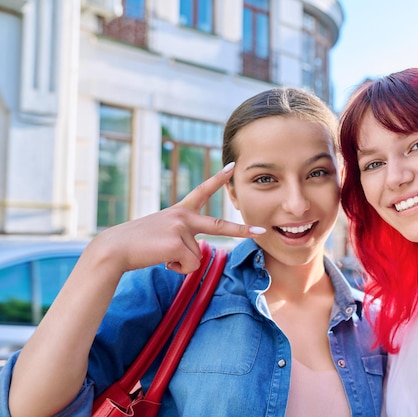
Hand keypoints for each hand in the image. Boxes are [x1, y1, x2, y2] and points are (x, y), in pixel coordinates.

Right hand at [91, 162, 264, 274]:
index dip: (218, 179)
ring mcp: (181, 228)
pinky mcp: (177, 243)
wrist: (114, 249)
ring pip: (198, 257)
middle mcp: (183, 216)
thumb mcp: (162, 233)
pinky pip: (190, 265)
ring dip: (182, 263)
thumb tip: (194, 255)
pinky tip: (161, 260)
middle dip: (242, 230)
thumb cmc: (137, 244)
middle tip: (261, 231)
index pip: (202, 191)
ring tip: (161, 255)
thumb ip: (182, 237)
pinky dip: (178, 269)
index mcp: (179, 211)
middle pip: (220, 226)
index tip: (233, 166)